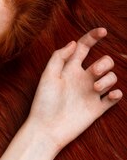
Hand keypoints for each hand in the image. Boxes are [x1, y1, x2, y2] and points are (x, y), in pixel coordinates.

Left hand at [27, 27, 122, 151]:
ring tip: (96, 89)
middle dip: (104, 63)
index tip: (103, 31)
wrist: (46, 129)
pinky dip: (116, 94)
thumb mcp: (47, 76)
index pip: (84, 47)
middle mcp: (82, 79)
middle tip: (93, 72)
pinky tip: (111, 94)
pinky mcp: (97, 108)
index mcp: (70, 69)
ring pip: (112, 78)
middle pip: (104, 62)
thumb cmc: (43, 102)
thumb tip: (74, 43)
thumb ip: (59, 57)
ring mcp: (91, 93)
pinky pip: (114, 97)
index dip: (93, 36)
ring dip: (108, 79)